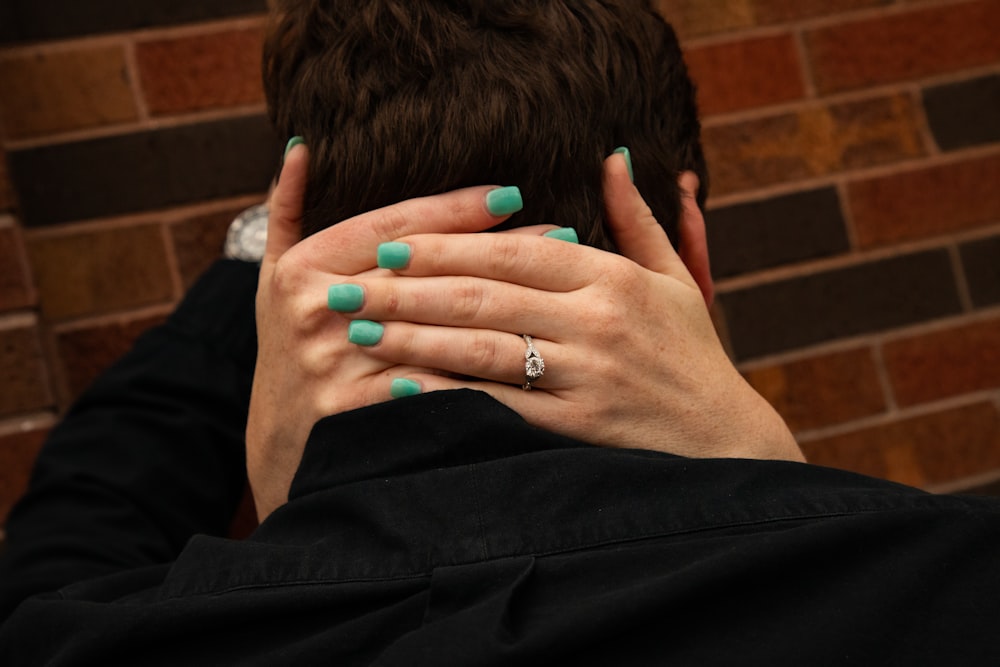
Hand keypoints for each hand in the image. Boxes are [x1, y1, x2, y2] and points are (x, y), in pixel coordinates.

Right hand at [246, 142, 539, 519]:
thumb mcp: (273, 277)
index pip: (395, 228)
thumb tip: (302, 146)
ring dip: (504, 308)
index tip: (512, 194)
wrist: (276, 442)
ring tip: (560, 289)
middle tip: (561, 230)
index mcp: (305, 267)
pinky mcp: (354, 410)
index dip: (456, 209)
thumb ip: (286, 210)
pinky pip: (430, 386)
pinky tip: (529, 356)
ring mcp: (336, 362)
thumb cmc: (287, 347)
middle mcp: (319, 310)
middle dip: (498, 251)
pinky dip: (479, 371)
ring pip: (435, 328)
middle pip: (425, 272)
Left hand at [340, 153, 803, 461]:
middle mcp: (598, 320)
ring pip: (485, 347)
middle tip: (348, 285)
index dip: (447, 244)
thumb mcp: (675, 279)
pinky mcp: (580, 424)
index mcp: (613, 277)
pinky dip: (449, 396)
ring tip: (361, 330)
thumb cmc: (694, 356)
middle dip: (408, 288)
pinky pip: (501, 405)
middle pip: (485, 295)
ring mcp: (588, 373)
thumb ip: (638, 219)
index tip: (390, 242)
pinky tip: (402, 389)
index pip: (514, 250)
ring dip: (414, 337)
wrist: (728, 441)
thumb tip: (613, 157)